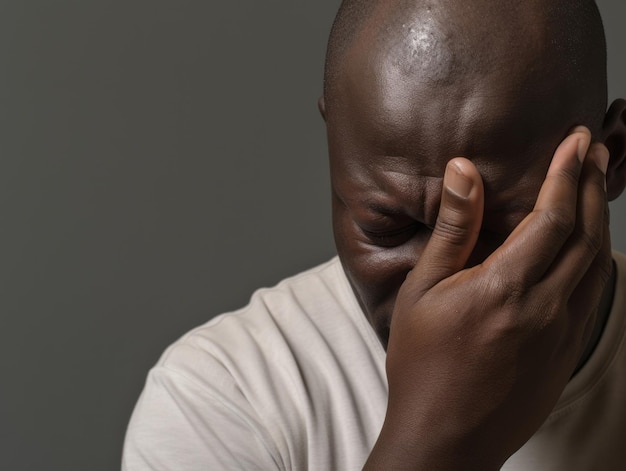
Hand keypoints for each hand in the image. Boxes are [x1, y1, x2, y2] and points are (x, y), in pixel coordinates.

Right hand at [365, 127, 611, 469]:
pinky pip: (593, 293)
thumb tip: (464, 171)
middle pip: (586, 234)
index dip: (567, 173)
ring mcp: (562, 334)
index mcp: (505, 288)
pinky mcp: (566, 352)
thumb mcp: (423, 292)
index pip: (552, 217)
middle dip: (593, 186)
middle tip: (595, 152)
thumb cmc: (422, 364)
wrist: (446, 438)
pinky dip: (595, 258)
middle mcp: (546, 308)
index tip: (577, 140)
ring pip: (597, 263)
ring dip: (599, 219)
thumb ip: (452, 229)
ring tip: (594, 188)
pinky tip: (586, 247)